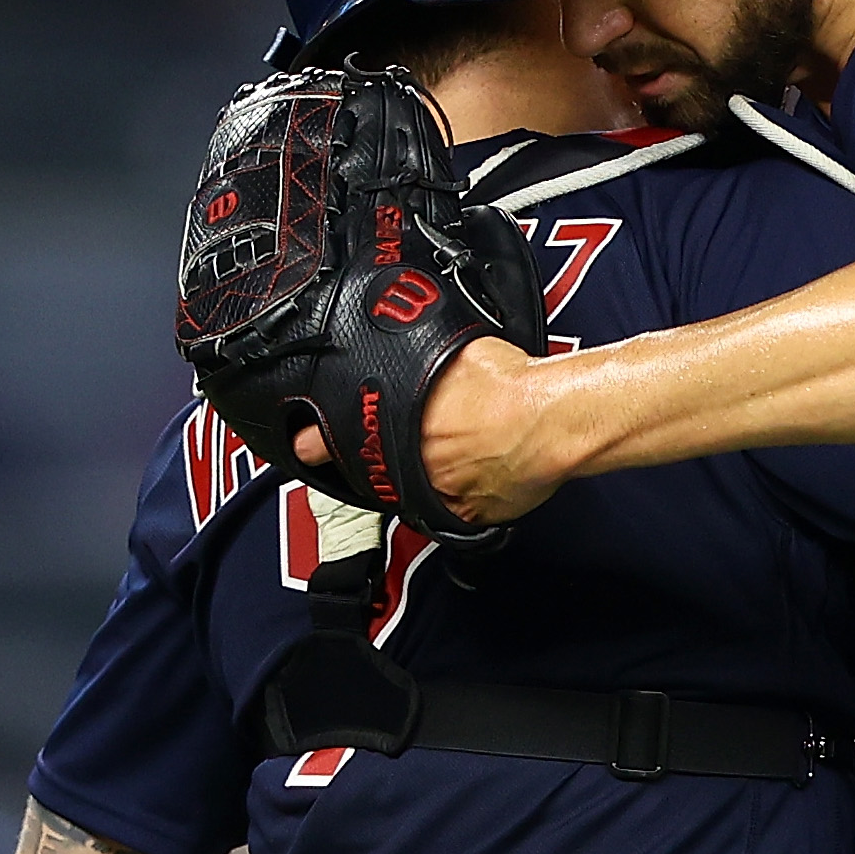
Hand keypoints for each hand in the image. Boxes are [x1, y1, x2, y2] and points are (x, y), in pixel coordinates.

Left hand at [288, 337, 563, 528]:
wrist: (551, 420)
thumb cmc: (509, 385)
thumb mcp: (453, 350)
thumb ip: (422, 355)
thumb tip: (410, 337)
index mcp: (396, 424)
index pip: (331, 442)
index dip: (315, 444)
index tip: (304, 446)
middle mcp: (409, 466)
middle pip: (375, 470)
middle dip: (381, 459)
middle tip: (410, 443)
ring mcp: (436, 495)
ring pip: (413, 491)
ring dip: (424, 476)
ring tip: (454, 452)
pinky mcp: (466, 516)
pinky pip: (452, 510)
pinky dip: (460, 494)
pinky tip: (478, 471)